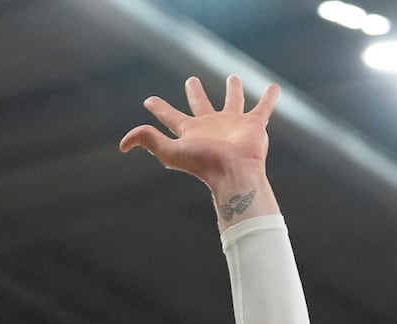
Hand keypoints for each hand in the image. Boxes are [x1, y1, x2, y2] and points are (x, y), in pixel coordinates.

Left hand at [120, 75, 278, 204]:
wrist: (234, 173)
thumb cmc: (203, 164)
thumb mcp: (170, 152)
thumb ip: (148, 141)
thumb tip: (123, 144)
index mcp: (191, 131)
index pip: (170, 116)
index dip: (159, 108)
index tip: (148, 101)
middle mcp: (211, 126)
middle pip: (201, 104)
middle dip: (196, 92)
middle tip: (191, 80)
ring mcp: (233, 124)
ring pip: (233, 102)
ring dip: (233, 90)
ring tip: (233, 78)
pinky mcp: (253, 125)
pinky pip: (263, 108)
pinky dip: (269, 98)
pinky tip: (274, 87)